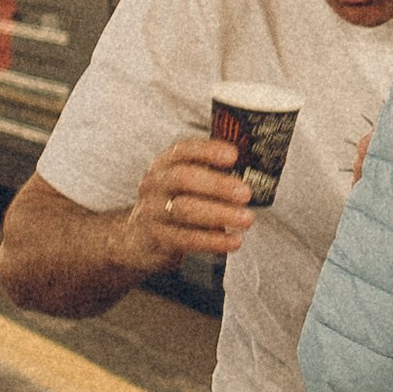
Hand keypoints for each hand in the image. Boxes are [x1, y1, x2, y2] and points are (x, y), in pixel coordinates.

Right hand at [122, 133, 254, 271]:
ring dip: (220, 214)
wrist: (138, 237)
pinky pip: (186, 238)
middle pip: (183, 178)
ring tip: (246, 219)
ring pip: (184, 209)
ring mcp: (152, 210)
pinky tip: (233, 241)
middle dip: (217, 185)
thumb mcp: (186, 185)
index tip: (233, 155)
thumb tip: (254, 175)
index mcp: (165, 164)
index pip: (183, 150)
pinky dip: (213, 241)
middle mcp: (155, 183)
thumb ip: (212, 176)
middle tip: (245, 194)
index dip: (208, 150)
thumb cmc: (173, 204)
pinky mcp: (157, 237)